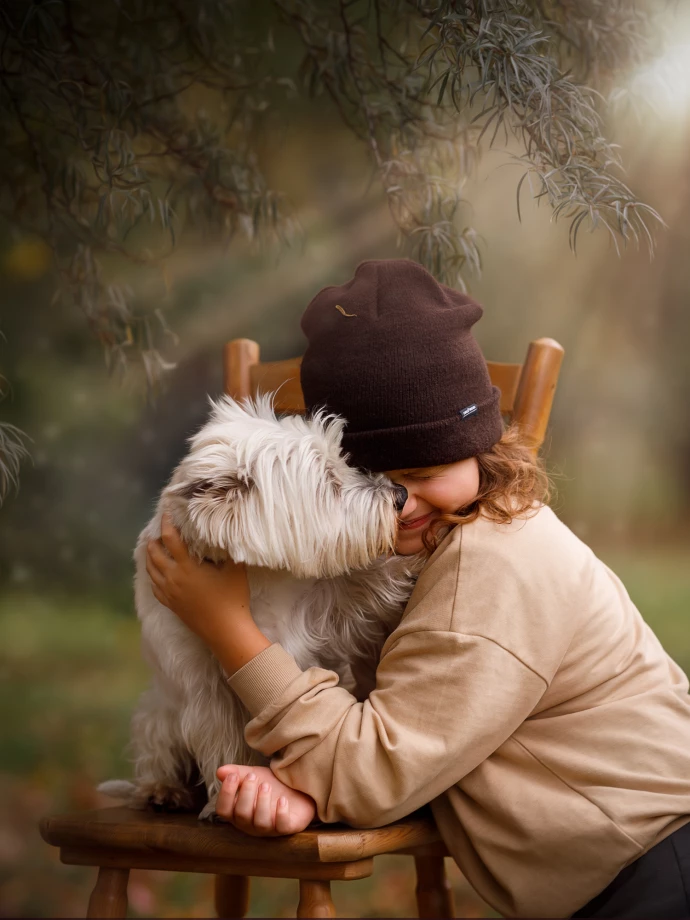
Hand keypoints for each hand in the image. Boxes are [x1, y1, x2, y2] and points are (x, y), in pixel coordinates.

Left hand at [146, 513, 249, 647]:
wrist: (225, 630)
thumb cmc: (232, 598)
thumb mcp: (235, 569)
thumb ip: (229, 550)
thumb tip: (227, 534)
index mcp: (187, 566)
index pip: (170, 539)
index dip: (166, 524)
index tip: (166, 513)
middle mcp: (174, 577)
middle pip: (155, 554)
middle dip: (154, 540)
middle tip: (157, 532)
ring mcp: (170, 592)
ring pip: (151, 571)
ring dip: (150, 557)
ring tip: (152, 549)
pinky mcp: (170, 604)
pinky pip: (155, 587)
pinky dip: (153, 577)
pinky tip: (157, 574)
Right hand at [215, 764, 316, 835]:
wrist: (297, 790)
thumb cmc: (271, 785)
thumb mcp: (254, 775)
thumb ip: (237, 773)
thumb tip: (220, 771)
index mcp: (238, 811)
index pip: (223, 810)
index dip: (225, 794)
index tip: (232, 776)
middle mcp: (250, 823)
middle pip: (242, 815)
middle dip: (246, 794)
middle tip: (253, 776)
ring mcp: (269, 828)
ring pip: (260, 822)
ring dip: (262, 802)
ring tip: (266, 785)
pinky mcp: (286, 827)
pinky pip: (282, 826)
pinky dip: (281, 813)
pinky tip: (282, 800)